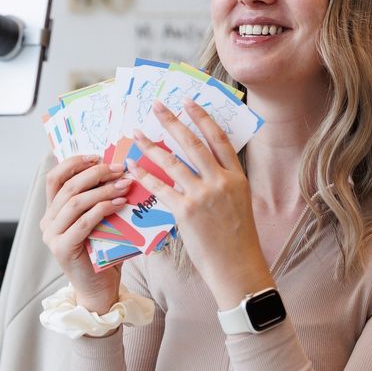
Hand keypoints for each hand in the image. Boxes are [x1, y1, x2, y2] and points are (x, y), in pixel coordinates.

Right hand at [39, 154, 130, 311]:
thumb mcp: (98, 221)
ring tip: (124, 184)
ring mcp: (52, 236)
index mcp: (52, 212)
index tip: (97, 156)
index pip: (55, 178)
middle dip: (95, 173)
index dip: (73, 163)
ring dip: (103, 190)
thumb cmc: (102, 254)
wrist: (100, 290)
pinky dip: (103, 209)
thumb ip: (98, 201)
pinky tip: (120, 204)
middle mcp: (47, 222)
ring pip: (75, 202)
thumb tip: (119, 172)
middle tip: (119, 168)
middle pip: (67, 187)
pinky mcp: (63, 249)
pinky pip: (83, 222)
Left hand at [130, 100, 272, 308]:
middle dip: (173, 122)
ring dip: (151, 146)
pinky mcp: (186, 211)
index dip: (202, 118)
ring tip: (136, 134)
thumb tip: (201, 165)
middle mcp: (221, 181)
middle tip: (157, 106)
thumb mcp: (238, 203)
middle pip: (193, 143)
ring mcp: (203, 196)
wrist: (237, 267)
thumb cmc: (237, 238)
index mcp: (236, 177)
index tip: (189, 103)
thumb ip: (223, 182)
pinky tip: (132, 167)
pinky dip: (145, 176)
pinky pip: (161, 188)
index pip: (218, 139)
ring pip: (172, 162)